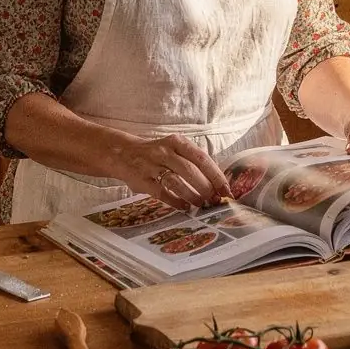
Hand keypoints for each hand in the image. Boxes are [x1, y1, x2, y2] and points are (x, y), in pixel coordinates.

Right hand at [116, 132, 230, 211]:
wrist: (123, 153)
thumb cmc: (157, 153)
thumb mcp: (174, 148)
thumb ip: (193, 161)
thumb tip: (217, 182)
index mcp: (177, 142)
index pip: (202, 158)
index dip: (216, 175)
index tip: (226, 190)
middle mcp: (164, 152)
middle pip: (190, 171)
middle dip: (206, 188)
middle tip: (215, 200)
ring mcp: (151, 166)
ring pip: (176, 182)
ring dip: (192, 196)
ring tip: (201, 204)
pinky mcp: (142, 181)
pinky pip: (162, 193)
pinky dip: (175, 201)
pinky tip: (184, 207)